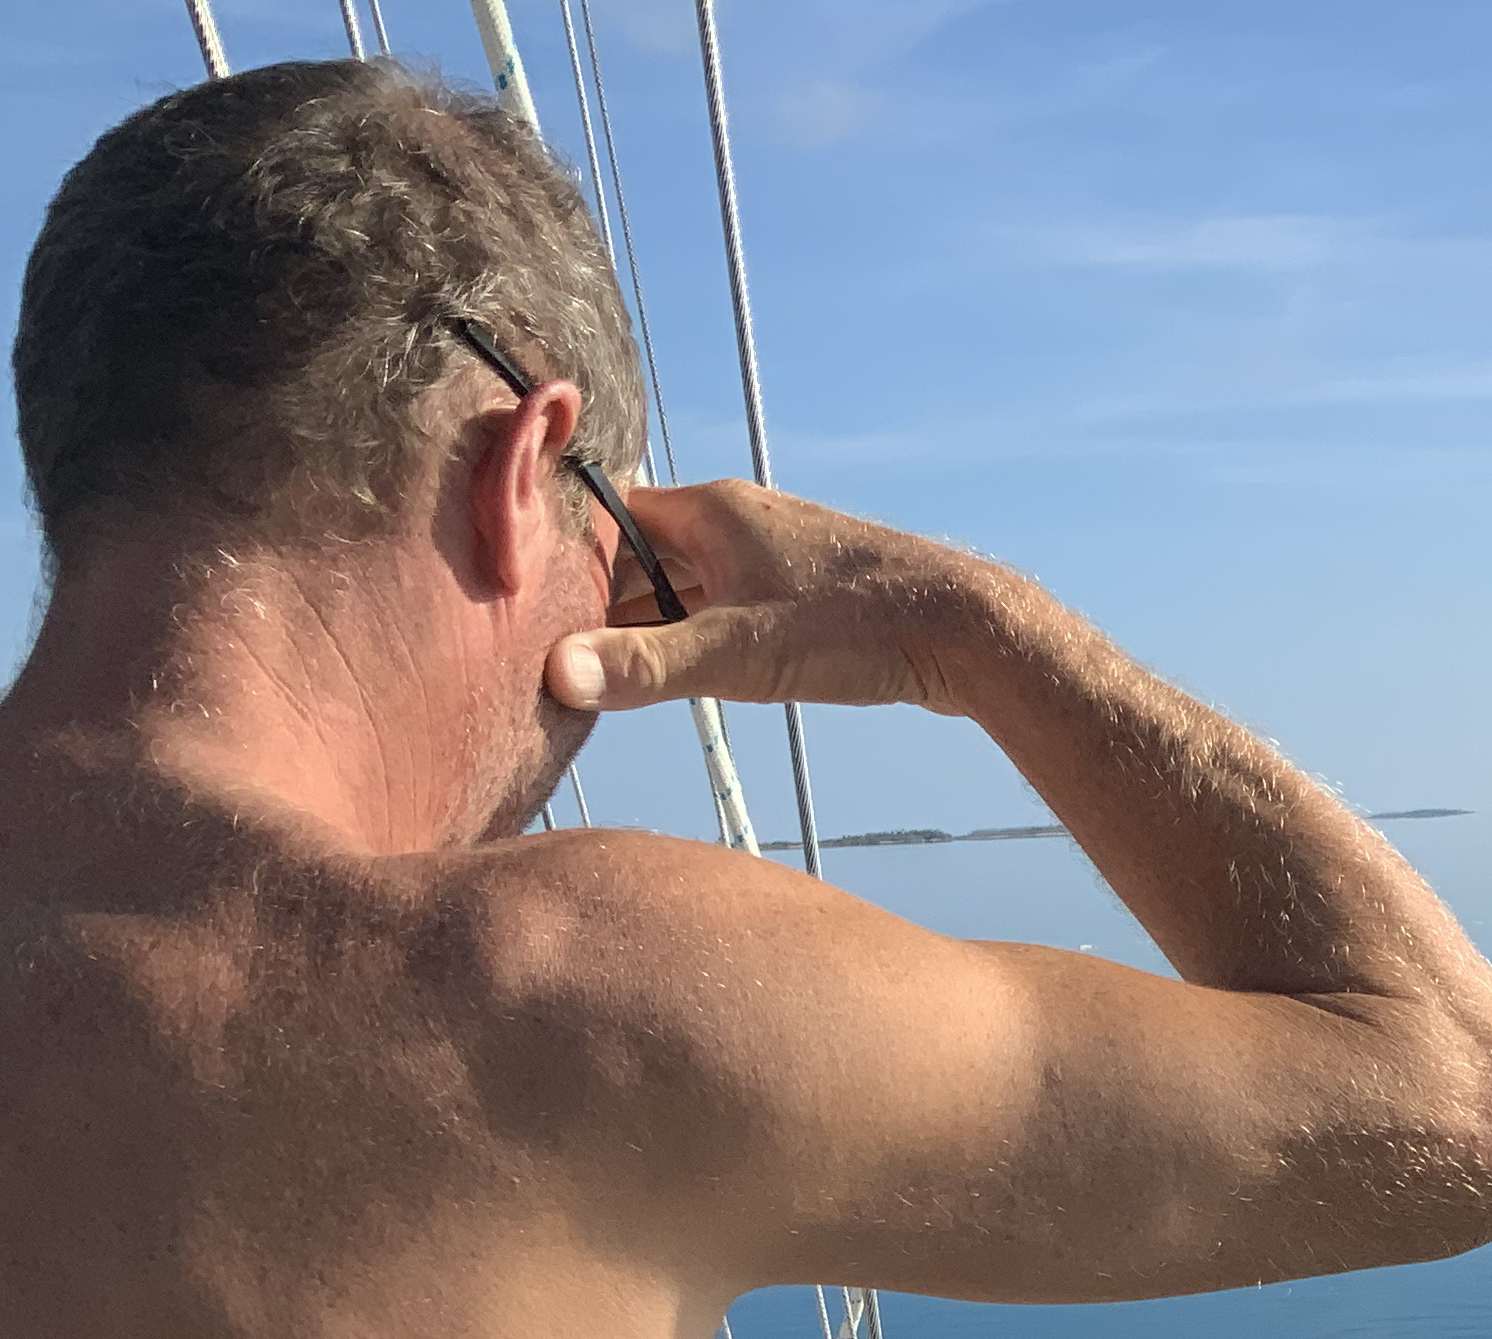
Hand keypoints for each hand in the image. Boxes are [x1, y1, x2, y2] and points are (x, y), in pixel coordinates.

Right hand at [546, 482, 975, 714]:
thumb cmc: (856, 628)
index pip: (610, 520)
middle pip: (643, 558)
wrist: (964, 628)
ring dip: (653, 625)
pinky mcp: (804, 594)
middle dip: (603, 604)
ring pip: (687, 586)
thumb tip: (555, 673)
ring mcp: (773, 556)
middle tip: (552, 654)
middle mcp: (738, 521)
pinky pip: (727, 606)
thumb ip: (646, 666)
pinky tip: (686, 674)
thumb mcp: (738, 654)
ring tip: (605, 673)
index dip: (567, 561)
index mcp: (711, 511)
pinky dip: (699, 635)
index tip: (526, 606)